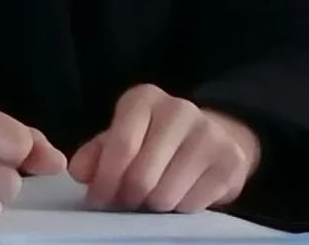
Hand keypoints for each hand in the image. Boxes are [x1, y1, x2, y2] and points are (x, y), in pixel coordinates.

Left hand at [69, 85, 259, 213]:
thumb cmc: (154, 139)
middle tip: (126, 203)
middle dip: (127, 198)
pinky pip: (192, 206)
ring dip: (152, 207)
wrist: (212, 135)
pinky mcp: (230, 160)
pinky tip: (178, 195)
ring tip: (151, 197)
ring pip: (166, 196)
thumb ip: (96, 153)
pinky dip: (179, 209)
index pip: (121, 145)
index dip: (105, 180)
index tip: (97, 200)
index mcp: (145, 99)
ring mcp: (208, 133)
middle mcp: (179, 109)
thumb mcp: (122, 136)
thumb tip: (78, 171)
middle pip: (142, 176)